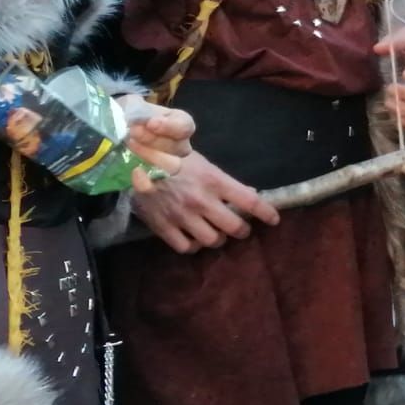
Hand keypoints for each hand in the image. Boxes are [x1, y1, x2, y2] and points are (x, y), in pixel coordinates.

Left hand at [116, 94, 195, 191]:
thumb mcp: (131, 105)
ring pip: (171, 167)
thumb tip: (136, 121)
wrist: (106, 134)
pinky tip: (134, 172)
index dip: (171, 126)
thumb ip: (138, 110)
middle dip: (154, 140)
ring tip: (129, 146)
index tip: (151, 123)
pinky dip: (144, 181)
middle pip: (180, 148)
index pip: (186, 126)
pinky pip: (152, 187)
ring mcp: (165, 166)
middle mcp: (177, 146)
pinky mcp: (149, 182)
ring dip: (150, 156)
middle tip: (132, 133)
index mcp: (176, 124)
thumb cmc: (124, 115)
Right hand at [130, 151, 280, 253]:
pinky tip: (193, 236)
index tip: (274, 219)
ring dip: (218, 237)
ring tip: (215, 230)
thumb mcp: (199, 159)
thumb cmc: (168, 156)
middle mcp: (202, 201)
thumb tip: (249, 193)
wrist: (130, 161)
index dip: (266, 212)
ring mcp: (183, 216)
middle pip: (235, 227)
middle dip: (242, 229)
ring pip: (213, 240)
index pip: (248, 201)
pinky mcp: (164, 228)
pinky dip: (193, 245)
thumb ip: (223, 179)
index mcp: (213, 179)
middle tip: (240, 227)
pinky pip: (187, 248)